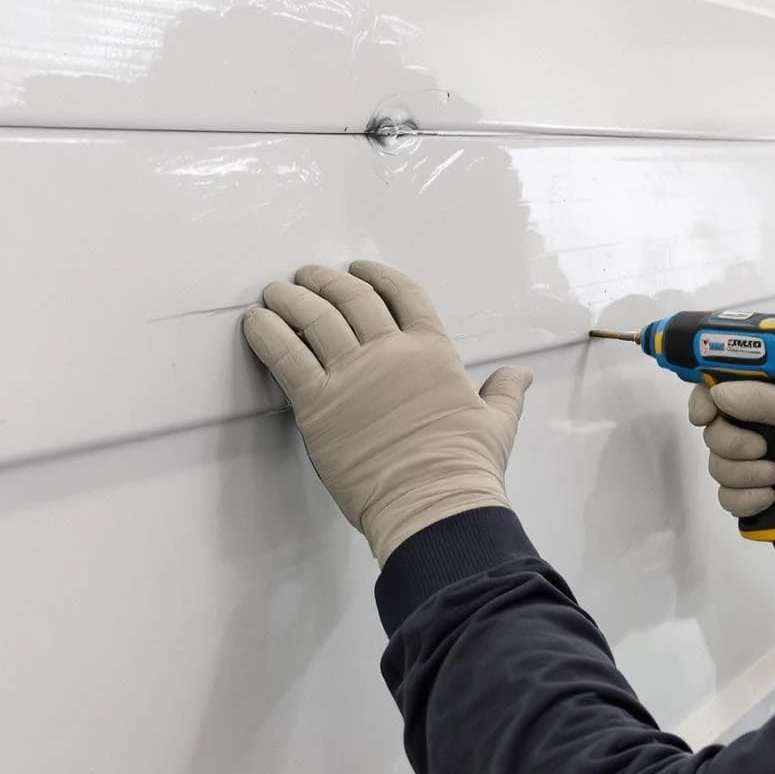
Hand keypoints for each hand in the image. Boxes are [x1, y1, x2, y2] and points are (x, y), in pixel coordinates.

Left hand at [242, 260, 532, 564]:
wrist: (434, 506)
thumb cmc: (466, 468)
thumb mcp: (497, 423)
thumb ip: (504, 393)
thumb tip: (520, 376)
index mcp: (434, 352)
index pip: (405, 295)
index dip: (379, 275)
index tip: (360, 268)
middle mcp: (391, 353)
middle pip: (353, 299)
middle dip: (326, 280)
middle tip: (308, 275)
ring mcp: (353, 376)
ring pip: (315, 318)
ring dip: (291, 298)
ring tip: (276, 291)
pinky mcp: (318, 405)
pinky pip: (285, 355)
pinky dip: (266, 332)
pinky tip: (254, 320)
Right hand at [687, 377, 774, 540]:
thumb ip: (761, 397)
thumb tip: (719, 394)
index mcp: (764, 391)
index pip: (717, 386)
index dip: (705, 399)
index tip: (705, 416)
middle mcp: (751, 421)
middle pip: (711, 431)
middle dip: (734, 445)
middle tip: (763, 448)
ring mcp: (748, 456)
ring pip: (716, 465)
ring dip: (747, 474)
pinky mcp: (748, 487)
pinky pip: (725, 495)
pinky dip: (747, 498)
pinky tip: (770, 497)